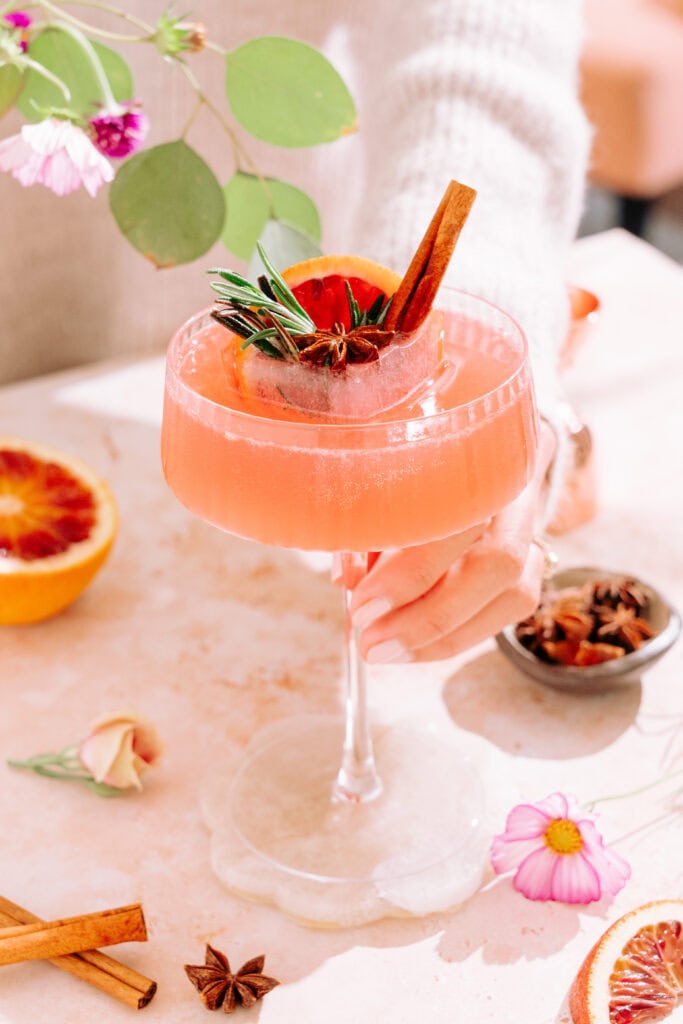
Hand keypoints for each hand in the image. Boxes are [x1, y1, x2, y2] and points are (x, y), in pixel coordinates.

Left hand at [348, 421, 555, 662]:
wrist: (453, 446)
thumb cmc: (399, 462)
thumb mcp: (369, 480)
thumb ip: (362, 523)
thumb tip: (349, 580)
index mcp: (479, 445)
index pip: (459, 515)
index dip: (411, 570)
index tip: (363, 606)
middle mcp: (517, 482)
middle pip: (496, 560)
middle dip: (429, 615)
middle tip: (371, 641)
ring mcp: (532, 520)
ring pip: (513, 592)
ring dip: (443, 635)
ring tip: (387, 649)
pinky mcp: (534, 557)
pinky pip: (509, 609)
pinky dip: (458, 635)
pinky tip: (416, 646)